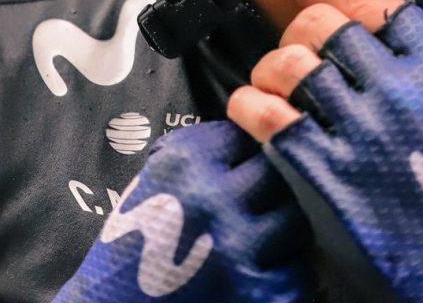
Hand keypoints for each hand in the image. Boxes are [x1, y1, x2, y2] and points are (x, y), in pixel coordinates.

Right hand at [52, 120, 311, 302]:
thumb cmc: (127, 250)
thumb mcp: (152, 181)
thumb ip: (199, 155)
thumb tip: (248, 135)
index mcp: (186, 162)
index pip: (244, 136)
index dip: (245, 153)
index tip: (241, 168)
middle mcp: (215, 198)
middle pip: (277, 172)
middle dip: (271, 187)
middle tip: (261, 203)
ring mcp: (238, 247)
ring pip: (294, 219)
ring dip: (283, 229)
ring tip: (265, 238)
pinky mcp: (255, 293)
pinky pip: (295, 272)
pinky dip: (284, 273)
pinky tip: (264, 273)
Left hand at [228, 0, 422, 302]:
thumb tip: (364, 28)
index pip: (372, 1)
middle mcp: (399, 88)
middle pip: (324, 23)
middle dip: (302, 29)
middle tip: (296, 46)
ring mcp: (359, 129)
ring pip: (290, 62)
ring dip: (273, 68)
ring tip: (273, 82)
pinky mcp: (323, 172)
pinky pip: (265, 113)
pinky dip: (249, 104)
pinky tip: (252, 109)